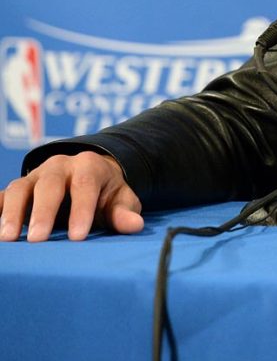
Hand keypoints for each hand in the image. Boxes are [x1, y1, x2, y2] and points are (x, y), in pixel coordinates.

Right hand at [0, 152, 142, 241]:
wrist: (88, 176)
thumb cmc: (105, 193)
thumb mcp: (120, 199)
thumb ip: (124, 212)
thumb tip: (134, 225)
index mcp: (89, 166)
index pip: (85, 185)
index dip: (81, 210)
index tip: (78, 236)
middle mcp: (59, 166)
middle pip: (49, 185)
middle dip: (43, 212)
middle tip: (38, 239)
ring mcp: (34, 176)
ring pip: (19, 188)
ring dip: (11, 213)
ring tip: (8, 239)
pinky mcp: (18, 188)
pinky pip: (1, 196)